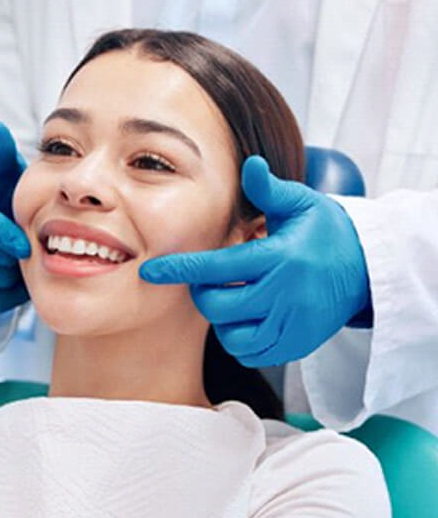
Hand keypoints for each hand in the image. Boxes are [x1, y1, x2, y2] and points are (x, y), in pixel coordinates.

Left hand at [139, 156, 370, 365]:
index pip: (217, 268)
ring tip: (234, 298)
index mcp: (279, 258)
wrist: (367, 269)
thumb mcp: (302, 204)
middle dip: (203, 293)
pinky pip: (252, 353)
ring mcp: (292, 324)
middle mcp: (284, 295)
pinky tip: (248, 318)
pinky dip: (240, 339)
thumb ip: (269, 190)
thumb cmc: (325, 232)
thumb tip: (250, 164)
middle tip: (211, 280)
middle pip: (218, 306)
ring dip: (222, 319)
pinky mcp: (298, 344)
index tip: (151, 271)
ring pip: (232, 335)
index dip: (180, 270)